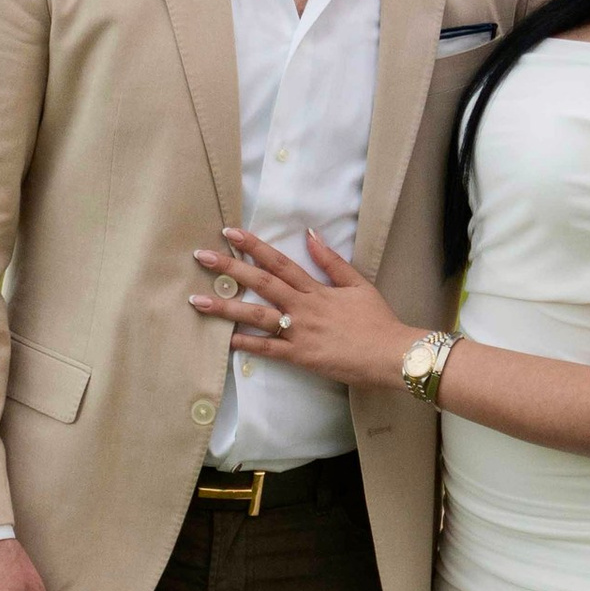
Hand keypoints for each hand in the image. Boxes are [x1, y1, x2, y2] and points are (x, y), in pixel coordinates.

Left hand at [190, 229, 417, 391]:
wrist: (391, 354)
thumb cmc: (377, 320)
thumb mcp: (358, 284)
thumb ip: (332, 261)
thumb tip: (310, 234)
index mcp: (316, 288)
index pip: (279, 262)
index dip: (253, 246)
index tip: (230, 233)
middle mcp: (303, 307)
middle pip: (261, 283)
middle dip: (230, 268)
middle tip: (202, 256)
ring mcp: (300, 332)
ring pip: (257, 316)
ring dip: (226, 307)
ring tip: (198, 300)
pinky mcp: (301, 357)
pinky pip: (269, 350)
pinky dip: (247, 344)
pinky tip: (225, 339)